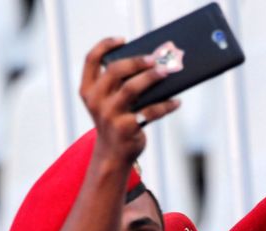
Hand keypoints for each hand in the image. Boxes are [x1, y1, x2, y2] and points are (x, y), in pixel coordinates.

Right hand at [79, 38, 180, 165]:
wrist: (113, 154)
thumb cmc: (116, 120)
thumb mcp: (110, 101)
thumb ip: (119, 84)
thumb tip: (153, 63)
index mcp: (88, 90)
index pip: (91, 60)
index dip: (105, 45)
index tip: (123, 40)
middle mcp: (96, 101)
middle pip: (115, 71)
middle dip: (137, 61)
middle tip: (154, 58)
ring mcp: (110, 115)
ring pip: (131, 89)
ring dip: (151, 77)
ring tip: (166, 72)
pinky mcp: (126, 128)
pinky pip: (150, 112)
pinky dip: (166, 105)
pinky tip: (176, 101)